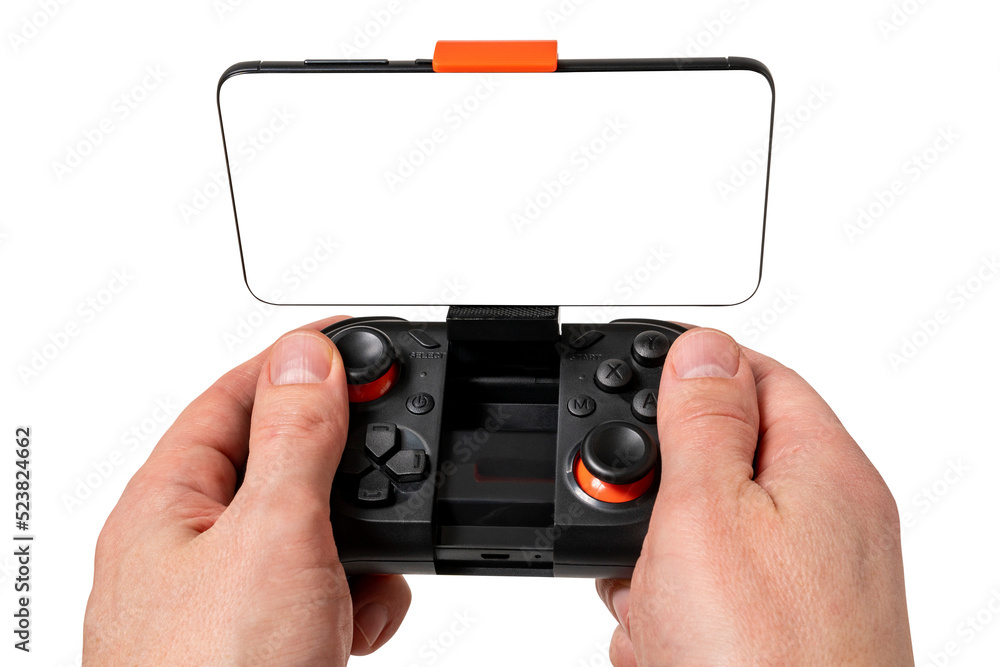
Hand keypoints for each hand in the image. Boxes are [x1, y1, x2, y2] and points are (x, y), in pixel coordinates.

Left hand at [83, 317, 409, 664]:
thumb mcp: (271, 536)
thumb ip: (296, 438)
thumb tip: (309, 355)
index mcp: (169, 503)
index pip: (237, 395)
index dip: (298, 363)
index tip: (359, 343)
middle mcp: (193, 546)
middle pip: (279, 461)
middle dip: (343, 463)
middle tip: (392, 453)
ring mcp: (231, 598)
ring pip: (312, 529)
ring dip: (358, 540)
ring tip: (369, 564)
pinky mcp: (269, 641)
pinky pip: (322, 587)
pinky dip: (356, 594)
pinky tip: (358, 618)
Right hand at [597, 328, 912, 664]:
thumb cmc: (766, 662)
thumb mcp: (710, 513)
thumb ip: (702, 421)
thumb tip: (699, 345)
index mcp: (823, 470)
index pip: (754, 375)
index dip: (685, 369)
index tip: (623, 374)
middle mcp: (823, 523)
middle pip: (720, 457)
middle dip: (656, 488)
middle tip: (628, 520)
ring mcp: (800, 582)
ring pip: (700, 532)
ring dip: (653, 558)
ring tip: (648, 601)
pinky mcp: (772, 631)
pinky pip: (706, 592)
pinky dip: (669, 608)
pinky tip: (661, 641)